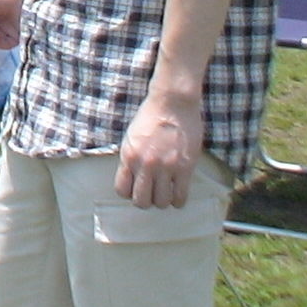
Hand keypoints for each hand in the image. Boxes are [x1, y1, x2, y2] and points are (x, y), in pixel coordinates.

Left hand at [115, 91, 204, 208]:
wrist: (171, 103)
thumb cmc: (150, 118)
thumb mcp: (131, 138)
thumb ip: (131, 159)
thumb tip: (133, 179)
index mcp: (128, 156)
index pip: (122, 190)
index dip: (129, 193)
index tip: (136, 188)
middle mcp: (144, 165)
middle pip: (141, 201)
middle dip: (146, 201)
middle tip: (152, 194)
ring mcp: (165, 167)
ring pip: (161, 202)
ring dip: (163, 201)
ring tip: (166, 193)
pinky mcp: (185, 168)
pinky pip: (180, 197)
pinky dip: (178, 201)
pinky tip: (178, 195)